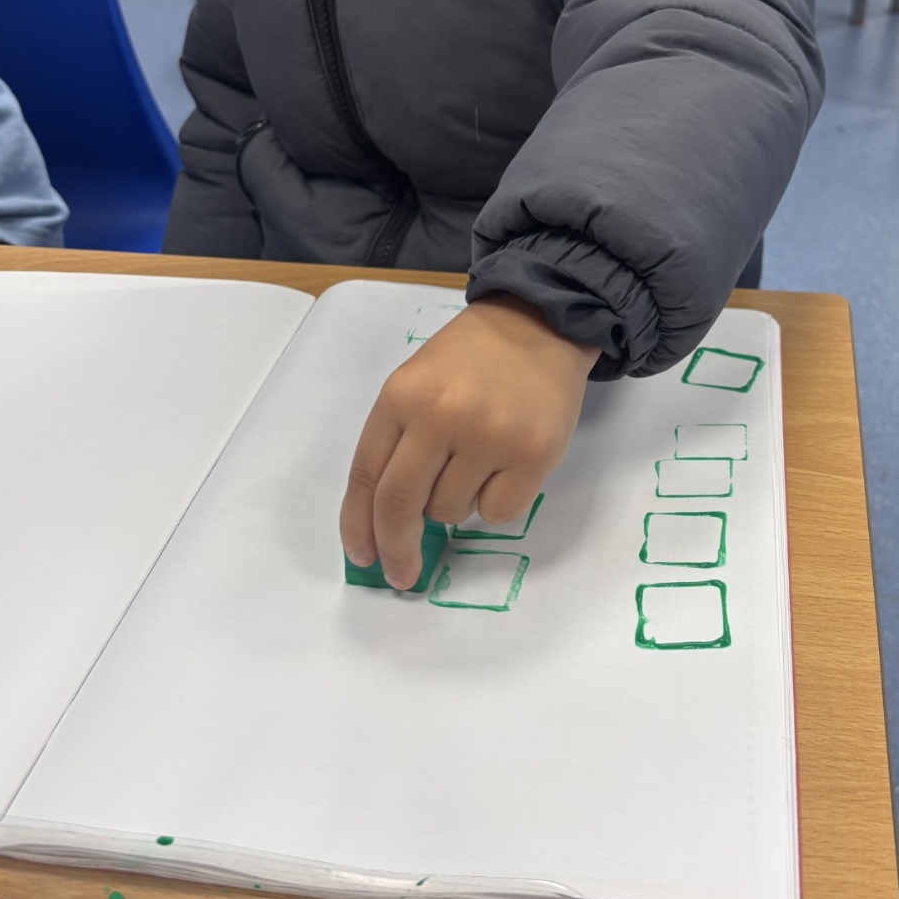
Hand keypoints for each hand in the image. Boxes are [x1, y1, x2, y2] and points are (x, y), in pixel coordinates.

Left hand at [340, 295, 597, 589]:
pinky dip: (494, 502)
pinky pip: (496, 512)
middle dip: (396, 549)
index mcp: (401, 397)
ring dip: (454, 506)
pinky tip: (505, 465)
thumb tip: (385, 522)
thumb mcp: (417, 383)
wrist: (540, 324)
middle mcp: (441, 416)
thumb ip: (399, 442)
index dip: (358, 526)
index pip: (367, 477)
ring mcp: (489, 436)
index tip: (363, 557)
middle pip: (401, 506)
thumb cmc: (471, 359)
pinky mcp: (533, 454)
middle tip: (401, 574)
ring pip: (451, 512)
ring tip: (474, 462)